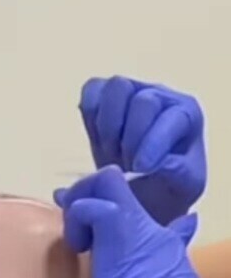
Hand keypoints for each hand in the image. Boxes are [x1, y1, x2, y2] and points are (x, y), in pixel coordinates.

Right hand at [79, 76, 206, 224]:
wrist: (140, 190)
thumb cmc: (167, 187)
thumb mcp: (183, 188)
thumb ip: (180, 174)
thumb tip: (162, 162)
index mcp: (187, 114)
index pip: (170, 116)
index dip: (153, 143)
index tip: (140, 169)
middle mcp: (161, 94)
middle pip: (143, 101)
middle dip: (130, 139)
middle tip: (126, 167)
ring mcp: (131, 90)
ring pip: (117, 87)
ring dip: (108, 125)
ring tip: (111, 152)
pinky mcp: (103, 92)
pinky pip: (92, 91)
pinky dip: (91, 116)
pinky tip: (98, 140)